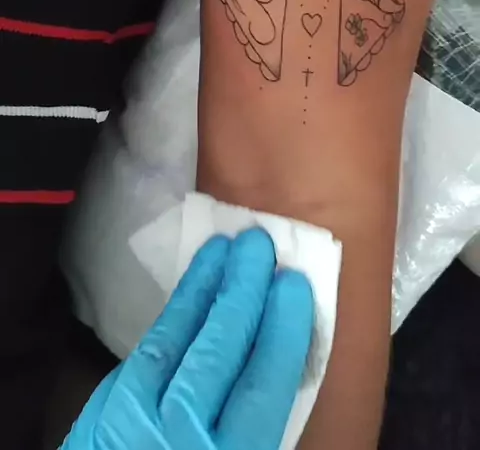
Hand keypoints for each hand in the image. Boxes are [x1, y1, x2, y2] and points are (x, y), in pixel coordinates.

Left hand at [61, 229, 313, 449]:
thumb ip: (257, 417)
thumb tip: (276, 341)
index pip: (263, 383)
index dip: (282, 327)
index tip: (293, 281)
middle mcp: (183, 436)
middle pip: (218, 349)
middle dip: (241, 289)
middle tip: (258, 242)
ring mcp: (135, 420)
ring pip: (175, 338)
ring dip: (200, 286)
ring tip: (222, 247)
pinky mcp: (105, 409)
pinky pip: (146, 349)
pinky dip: (171, 313)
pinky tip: (187, 289)